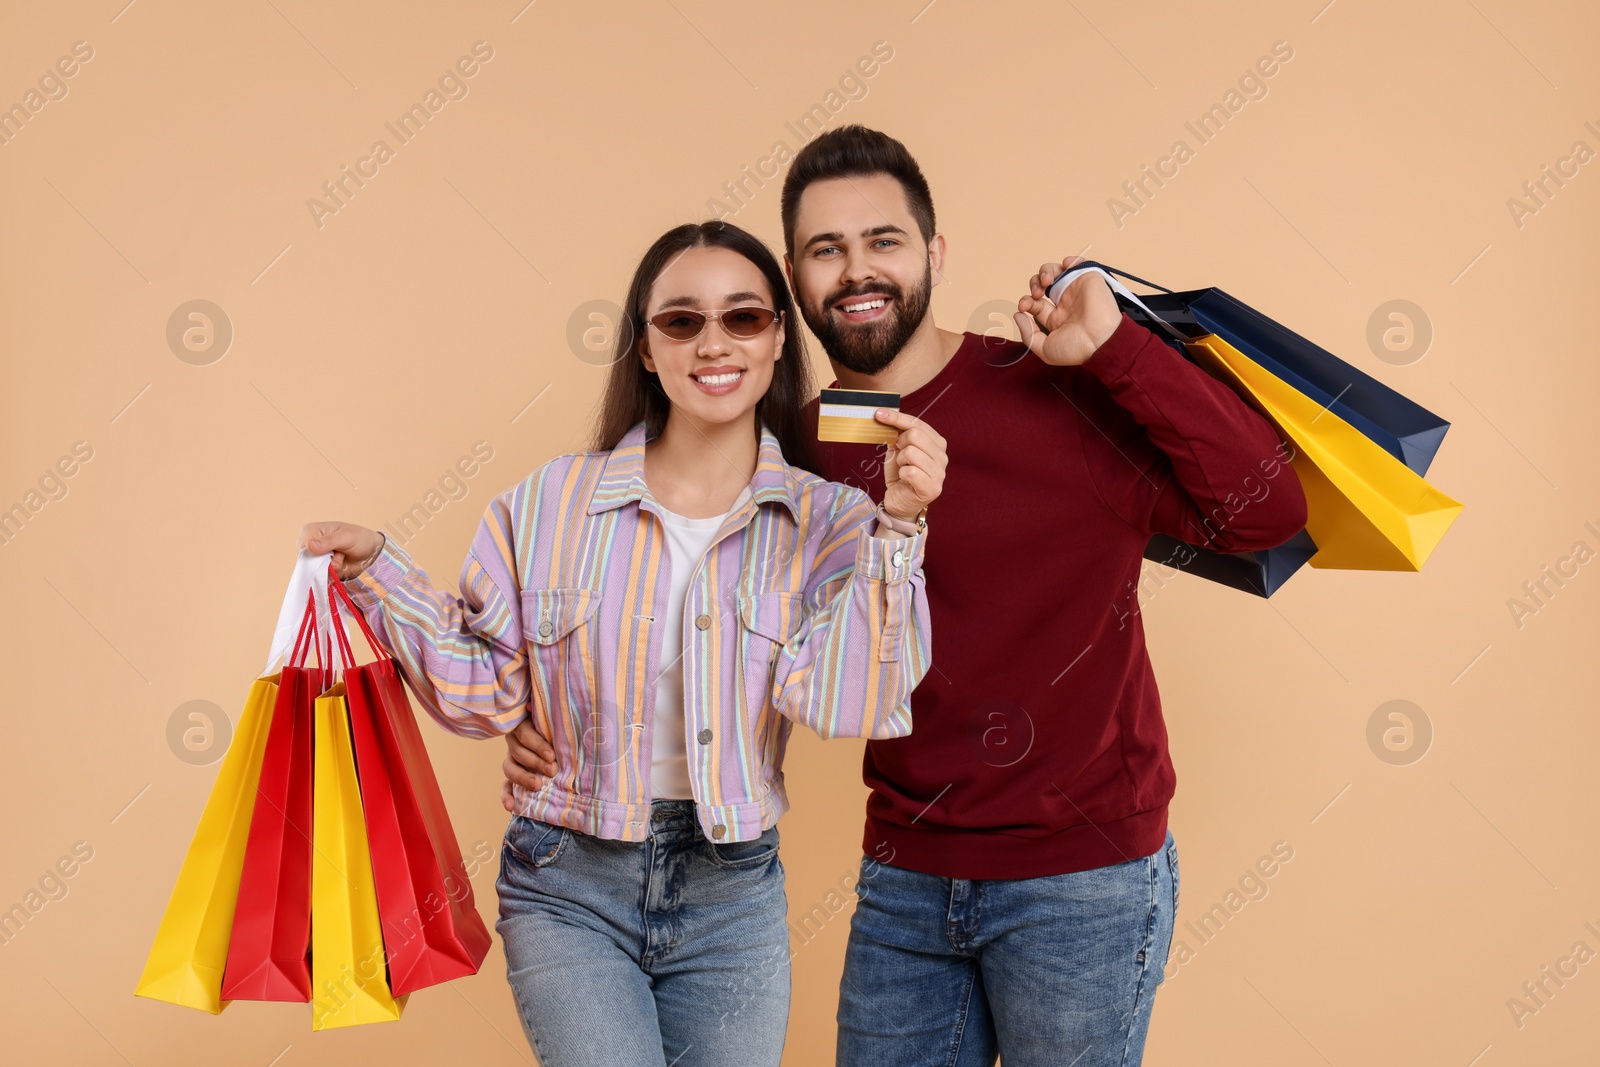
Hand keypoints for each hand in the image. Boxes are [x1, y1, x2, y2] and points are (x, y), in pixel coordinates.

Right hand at [297, 521, 384, 580]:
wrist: (371, 553)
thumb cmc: (359, 539)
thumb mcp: (346, 537)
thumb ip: (328, 541)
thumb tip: (309, 546)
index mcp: (310, 531)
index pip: (303, 547)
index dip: (316, 554)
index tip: (332, 551)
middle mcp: (309, 545)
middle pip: (307, 561)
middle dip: (326, 562)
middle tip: (340, 554)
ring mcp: (315, 559)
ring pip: (314, 571)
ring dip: (331, 569)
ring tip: (342, 558)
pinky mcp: (321, 570)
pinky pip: (320, 578)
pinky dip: (332, 575)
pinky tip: (341, 566)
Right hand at [502, 717, 557, 810]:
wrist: (563, 742)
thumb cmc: (559, 726)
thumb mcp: (555, 718)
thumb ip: (546, 713)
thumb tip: (531, 705)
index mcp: (524, 725)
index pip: (525, 734)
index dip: (537, 745)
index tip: (551, 755)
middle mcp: (515, 742)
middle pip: (518, 752)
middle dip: (535, 762)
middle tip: (552, 770)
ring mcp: (512, 760)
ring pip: (510, 768)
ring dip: (522, 778)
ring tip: (537, 785)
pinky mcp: (512, 777)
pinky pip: (505, 786)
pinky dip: (507, 796)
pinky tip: (511, 807)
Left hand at [874, 408, 946, 522]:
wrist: (899, 501)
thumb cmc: (900, 474)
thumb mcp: (897, 450)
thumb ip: (897, 433)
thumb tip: (885, 415)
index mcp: (937, 443)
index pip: (917, 423)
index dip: (897, 417)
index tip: (879, 413)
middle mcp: (943, 457)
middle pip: (915, 435)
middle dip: (900, 443)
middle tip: (899, 456)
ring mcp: (940, 473)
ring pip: (911, 452)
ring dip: (900, 461)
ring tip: (903, 469)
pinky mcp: (932, 488)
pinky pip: (911, 471)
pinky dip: (902, 474)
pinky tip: (905, 480)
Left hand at [1014, 255, 1123, 366]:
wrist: (1101, 340)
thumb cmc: (1077, 349)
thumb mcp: (1045, 349)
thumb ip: (1028, 334)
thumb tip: (1018, 316)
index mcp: (1056, 319)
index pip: (1035, 304)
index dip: (1026, 302)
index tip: (1023, 307)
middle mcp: (1065, 303)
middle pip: (1041, 285)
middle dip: (1033, 286)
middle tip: (1036, 295)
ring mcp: (1076, 290)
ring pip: (1054, 271)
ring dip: (1044, 272)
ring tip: (1045, 281)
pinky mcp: (1088, 279)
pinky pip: (1078, 263)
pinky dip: (1069, 261)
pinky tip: (1064, 266)